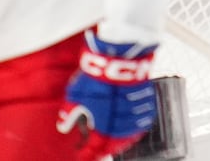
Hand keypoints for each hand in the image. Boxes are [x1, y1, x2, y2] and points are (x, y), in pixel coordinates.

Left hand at [56, 32, 157, 160]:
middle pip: (115, 145)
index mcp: (102, 126)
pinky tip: (134, 128)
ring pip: (131, 135)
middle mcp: (121, 123)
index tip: (83, 156)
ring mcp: (135, 113)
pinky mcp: (146, 101)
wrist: (119, 58)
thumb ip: (68, 114)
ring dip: (123, 142)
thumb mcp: (75, 96)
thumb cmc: (96, 77)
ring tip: (117, 144)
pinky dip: (137, 128)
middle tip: (100, 152)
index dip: (88, 154)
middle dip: (106, 150)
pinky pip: (144, 121)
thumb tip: (63, 127)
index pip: (96, 147)